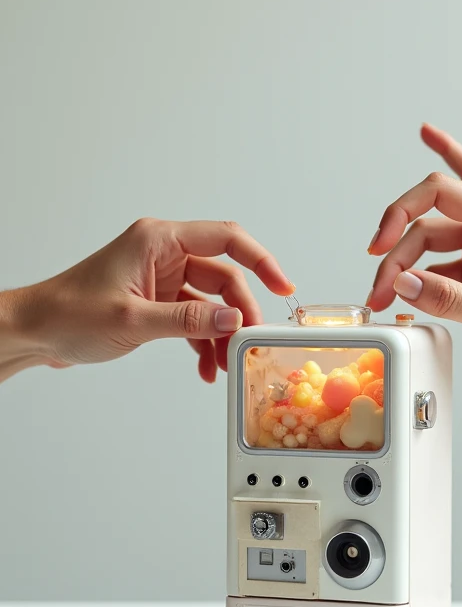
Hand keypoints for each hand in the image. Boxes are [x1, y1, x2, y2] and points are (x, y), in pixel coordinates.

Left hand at [4, 218, 293, 382]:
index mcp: (158, 241)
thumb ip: (188, 319)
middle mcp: (163, 254)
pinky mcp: (156, 301)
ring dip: (220, 333)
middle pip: (223, 277)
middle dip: (239, 313)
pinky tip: (204, 367)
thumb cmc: (68, 313)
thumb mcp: (133, 319)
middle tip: (247, 344)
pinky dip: (202, 341)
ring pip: (210, 302)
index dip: (260, 260)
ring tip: (224, 365)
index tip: (282, 286)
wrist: (34, 331)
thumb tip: (233, 319)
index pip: (226, 239)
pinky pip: (193, 317)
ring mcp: (161, 278)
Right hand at [367, 124, 461, 373]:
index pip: (441, 192)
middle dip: (398, 238)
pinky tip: (409, 264)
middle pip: (432, 212)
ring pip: (435, 229)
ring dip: (405, 252)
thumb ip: (448, 299)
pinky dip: (421, 263)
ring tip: (381, 283)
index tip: (381, 245)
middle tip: (373, 261)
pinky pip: (444, 256)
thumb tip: (402, 284)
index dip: (402, 213)